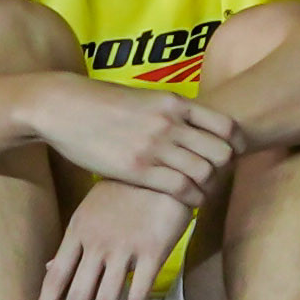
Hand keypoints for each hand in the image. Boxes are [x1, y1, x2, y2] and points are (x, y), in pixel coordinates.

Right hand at [30, 75, 242, 215]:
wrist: (64, 107)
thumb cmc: (103, 104)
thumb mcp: (145, 98)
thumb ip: (171, 112)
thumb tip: (193, 126)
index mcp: (174, 102)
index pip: (226, 126)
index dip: (235, 146)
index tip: (231, 157)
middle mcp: (170, 122)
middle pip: (222, 152)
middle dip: (225, 170)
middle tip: (217, 179)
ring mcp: (154, 146)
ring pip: (205, 173)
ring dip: (209, 188)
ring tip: (203, 193)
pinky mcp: (137, 168)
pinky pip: (181, 188)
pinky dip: (192, 199)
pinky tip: (187, 201)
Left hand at [37, 177, 198, 299]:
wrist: (163, 166)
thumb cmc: (124, 189)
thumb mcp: (90, 211)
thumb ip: (72, 243)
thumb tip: (48, 270)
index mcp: (78, 233)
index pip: (55, 278)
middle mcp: (96, 244)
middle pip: (77, 297)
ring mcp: (124, 248)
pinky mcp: (151, 251)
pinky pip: (138, 293)